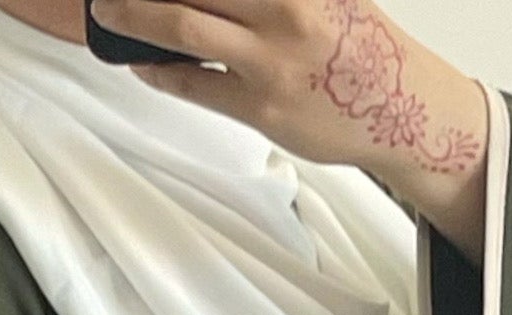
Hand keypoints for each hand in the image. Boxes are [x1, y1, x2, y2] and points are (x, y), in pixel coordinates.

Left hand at [89, 0, 489, 258]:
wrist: (402, 108)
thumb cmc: (358, 45)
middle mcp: (283, 7)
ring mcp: (270, 59)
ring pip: (183, 26)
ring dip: (135, 16)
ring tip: (109, 10)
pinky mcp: (261, 107)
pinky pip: (195, 84)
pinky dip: (159, 70)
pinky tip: (142, 62)